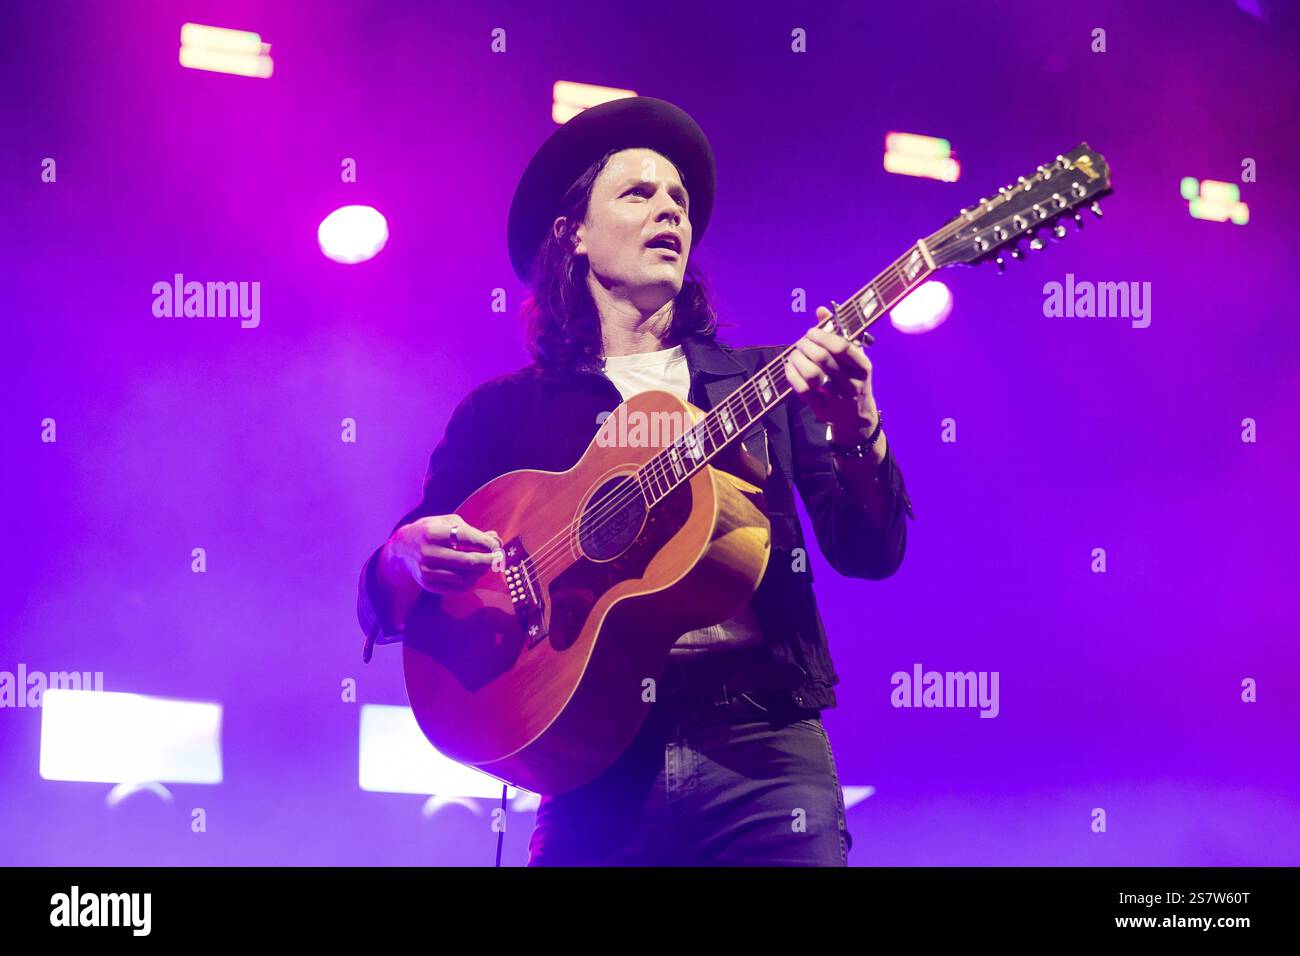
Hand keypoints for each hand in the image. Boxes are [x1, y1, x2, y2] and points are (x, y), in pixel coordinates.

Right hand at [383, 514, 501, 593]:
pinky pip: (458, 588)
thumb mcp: (448, 523)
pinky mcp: (428, 584)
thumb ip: (473, 531)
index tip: (497, 546)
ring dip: (480, 573)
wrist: (403, 548)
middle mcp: (429, 552)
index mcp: (434, 532)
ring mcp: (427, 570)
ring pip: (466, 577)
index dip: (487, 544)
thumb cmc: (432, 531)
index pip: (468, 539)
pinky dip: (470, 582)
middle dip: (488, 561)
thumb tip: (496, 541)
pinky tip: (471, 574)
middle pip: (469, 561)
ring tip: (482, 566)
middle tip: (497, 559)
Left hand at [783, 306, 879, 438]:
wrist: (856, 419)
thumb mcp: (854, 358)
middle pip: (823, 358)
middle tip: (801, 342)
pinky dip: (792, 374)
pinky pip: (801, 389)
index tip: (811, 332)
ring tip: (795, 353)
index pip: (842, 347)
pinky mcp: (821, 409)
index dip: (822, 336)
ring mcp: (836, 399)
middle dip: (806, 345)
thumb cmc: (853, 380)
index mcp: (863, 367)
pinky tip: (790, 366)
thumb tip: (820, 310)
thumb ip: (838, 332)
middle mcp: (852, 384)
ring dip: (798, 359)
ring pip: (811, 374)